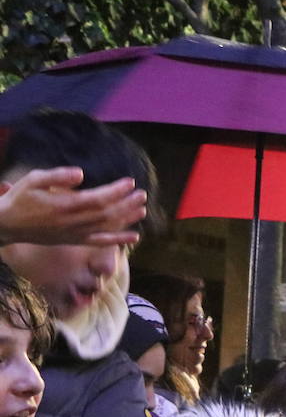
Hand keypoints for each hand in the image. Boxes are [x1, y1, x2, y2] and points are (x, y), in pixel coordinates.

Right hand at [0, 168, 145, 245]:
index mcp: (63, 205)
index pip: (97, 199)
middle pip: (107, 214)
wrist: (8, 225)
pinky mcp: (75, 241)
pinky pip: (101, 242)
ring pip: (107, 227)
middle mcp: (73, 222)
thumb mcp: (33, 180)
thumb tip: (81, 174)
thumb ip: (57, 176)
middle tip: (142, 194)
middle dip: (126, 204)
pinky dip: (119, 239)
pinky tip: (135, 236)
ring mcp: (75, 234)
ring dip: (127, 218)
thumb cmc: (20, 198)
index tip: (129, 182)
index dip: (116, 191)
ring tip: (142, 209)